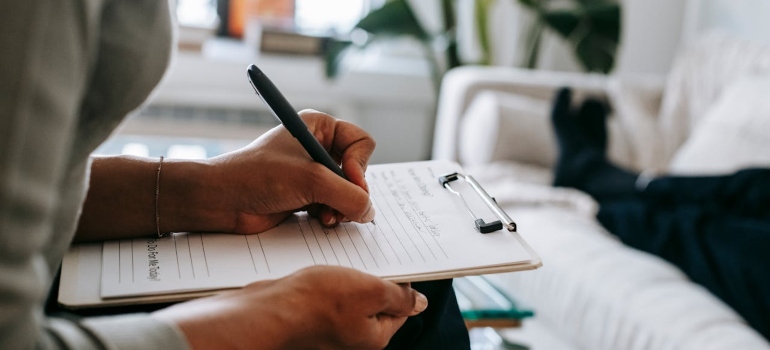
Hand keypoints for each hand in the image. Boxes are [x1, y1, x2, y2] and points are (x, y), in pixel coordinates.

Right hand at [152, 266, 427, 349]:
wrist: (267, 310)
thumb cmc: (315, 302)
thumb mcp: (370, 291)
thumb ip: (399, 297)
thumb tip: (420, 302)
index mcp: (374, 335)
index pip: (401, 307)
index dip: (401, 282)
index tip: (397, 261)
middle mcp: (353, 335)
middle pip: (375, 301)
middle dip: (372, 276)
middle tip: (366, 256)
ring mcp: (331, 327)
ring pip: (350, 295)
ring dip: (349, 275)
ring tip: (341, 261)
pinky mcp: (312, 317)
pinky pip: (328, 295)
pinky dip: (328, 279)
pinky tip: (321, 269)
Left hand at [205, 110, 375, 232]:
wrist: (222, 200)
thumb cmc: (258, 176)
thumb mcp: (311, 180)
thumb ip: (348, 195)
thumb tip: (369, 212)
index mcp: (319, 127)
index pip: (362, 142)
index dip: (360, 165)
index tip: (350, 181)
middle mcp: (318, 146)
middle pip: (358, 170)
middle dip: (351, 192)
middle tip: (340, 206)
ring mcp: (313, 173)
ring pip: (348, 192)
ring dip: (342, 207)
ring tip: (327, 217)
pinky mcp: (306, 195)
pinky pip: (335, 205)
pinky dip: (332, 215)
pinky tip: (319, 220)